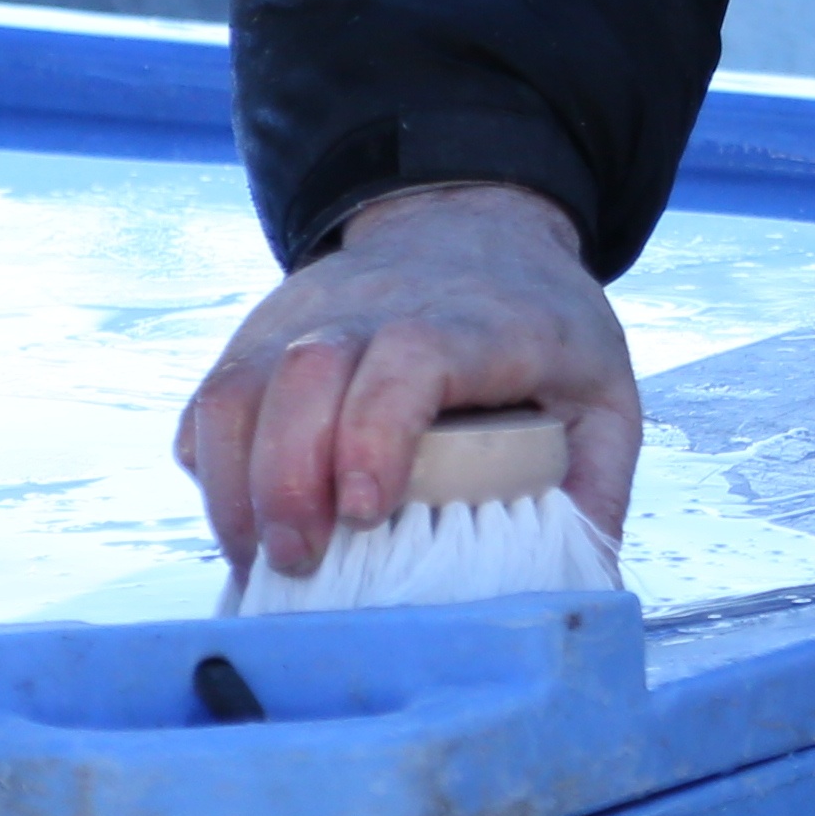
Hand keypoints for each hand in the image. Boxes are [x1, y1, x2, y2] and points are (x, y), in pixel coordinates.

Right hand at [175, 183, 641, 580]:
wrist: (475, 225)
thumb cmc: (539, 325)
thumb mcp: (602, 392)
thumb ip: (596, 487)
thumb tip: (571, 590)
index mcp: (478, 324)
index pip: (410, 355)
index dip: (374, 431)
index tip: (363, 510)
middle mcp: (379, 308)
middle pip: (304, 374)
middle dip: (287, 482)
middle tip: (301, 565)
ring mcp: (307, 317)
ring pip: (240, 388)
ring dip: (235, 488)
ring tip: (263, 563)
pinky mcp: (262, 336)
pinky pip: (212, 402)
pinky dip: (213, 471)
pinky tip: (244, 525)